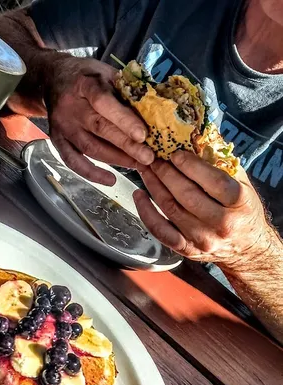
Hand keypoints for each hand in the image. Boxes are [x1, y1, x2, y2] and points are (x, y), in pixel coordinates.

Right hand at [45, 55, 154, 185]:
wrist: (52, 79)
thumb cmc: (87, 76)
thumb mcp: (106, 72)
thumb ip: (126, 88)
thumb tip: (156, 106)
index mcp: (84, 84)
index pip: (104, 102)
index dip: (123, 119)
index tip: (143, 135)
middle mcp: (70, 107)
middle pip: (99, 128)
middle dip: (126, 145)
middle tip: (148, 158)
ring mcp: (62, 126)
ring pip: (89, 148)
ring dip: (115, 159)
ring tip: (138, 164)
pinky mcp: (57, 141)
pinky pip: (73, 161)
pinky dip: (91, 173)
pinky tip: (110, 180)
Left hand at [133, 151, 276, 271]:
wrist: (246, 247)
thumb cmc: (242, 210)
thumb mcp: (241, 183)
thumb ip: (221, 162)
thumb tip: (198, 134)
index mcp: (239, 203)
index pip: (213, 182)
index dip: (191, 166)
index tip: (175, 153)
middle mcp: (221, 223)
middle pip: (187, 196)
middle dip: (166, 174)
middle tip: (152, 158)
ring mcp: (202, 239)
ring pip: (171, 210)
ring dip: (153, 187)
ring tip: (144, 170)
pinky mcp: (187, 250)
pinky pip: (160, 231)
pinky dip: (146, 213)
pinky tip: (139, 196)